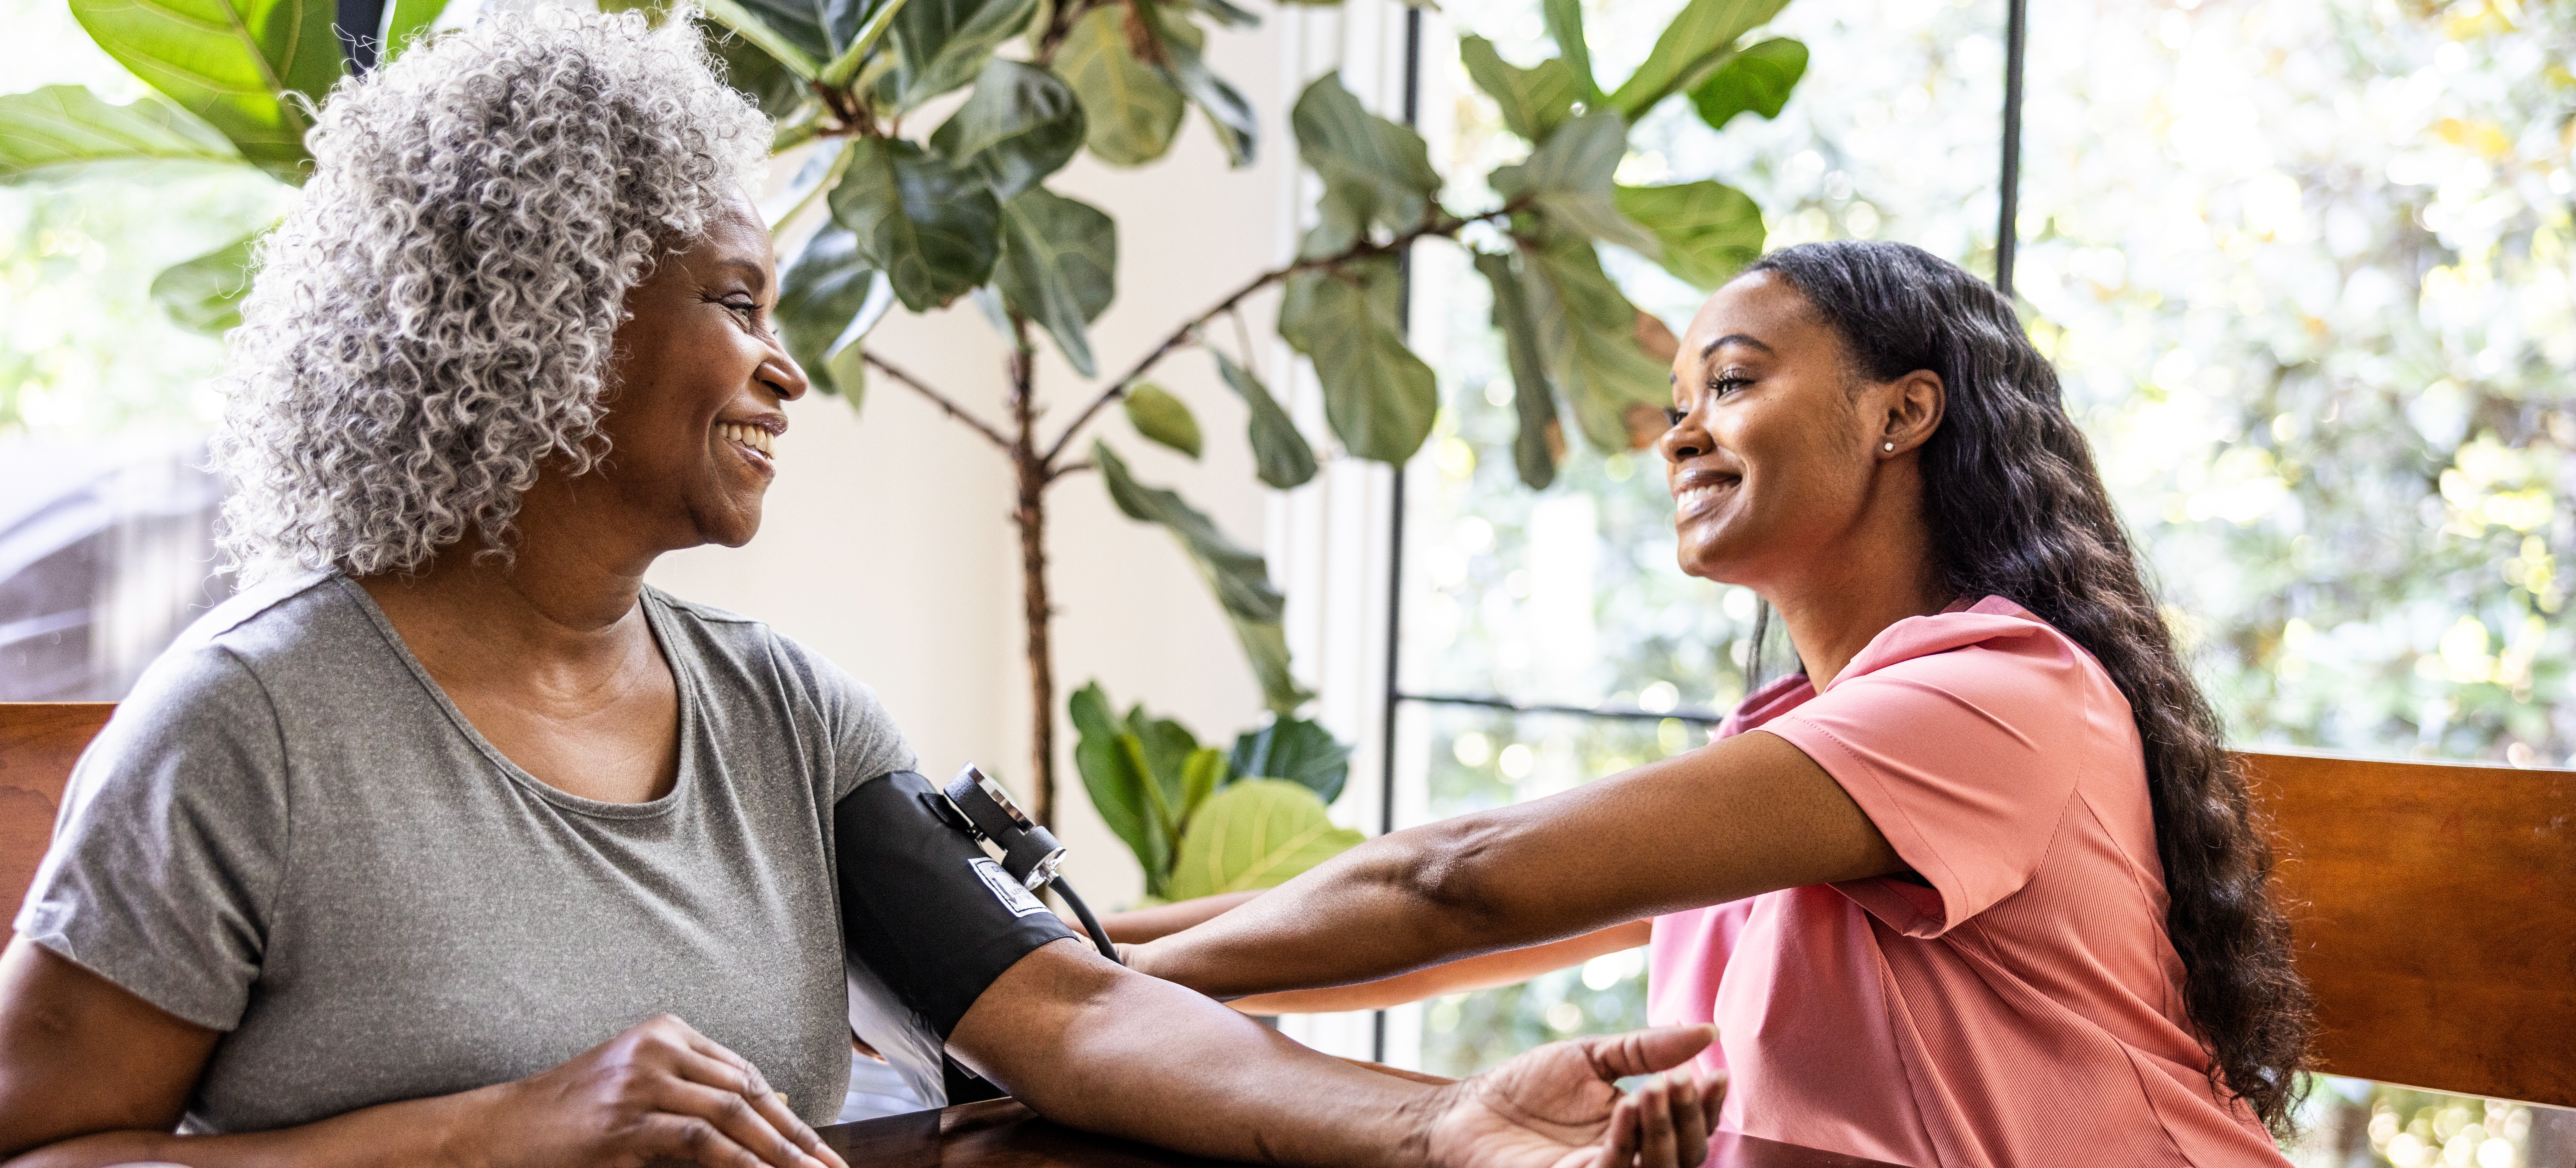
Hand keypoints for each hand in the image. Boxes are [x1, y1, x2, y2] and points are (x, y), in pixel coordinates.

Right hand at [452, 1013, 849, 1167]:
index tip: (818, 1145)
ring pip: (733, 1114)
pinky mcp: (625, 1123)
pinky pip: (700, 1141)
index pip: (744, 1073)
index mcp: (665, 1033)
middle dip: (796, 1135)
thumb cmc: (567, 1119)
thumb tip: (767, 1121)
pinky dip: (741, 1162)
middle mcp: (658, 1048)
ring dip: (780, 1152)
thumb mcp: (638, 1094)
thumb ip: (695, 1098)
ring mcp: (641, 1083)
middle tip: (831, 1167)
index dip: (786, 1112)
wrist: (495, 1132)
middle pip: (747, 1092)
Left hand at [1418, 1025, 1725, 1167]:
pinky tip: (1626, 1105)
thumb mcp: (1592, 1056)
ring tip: (1658, 1086)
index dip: (1708, 1106)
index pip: (1690, 1128)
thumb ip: (1647, 1048)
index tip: (1717, 1073)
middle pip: (1685, 1156)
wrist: (1467, 1109)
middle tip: (1681, 1081)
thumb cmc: (1525, 1085)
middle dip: (1689, 1119)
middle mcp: (1627, 1158)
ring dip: (1663, 1130)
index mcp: (1637, 1131)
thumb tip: (1708, 1030)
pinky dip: (1625, 1140)